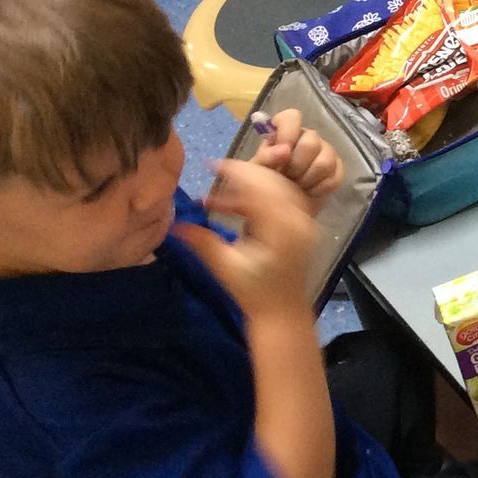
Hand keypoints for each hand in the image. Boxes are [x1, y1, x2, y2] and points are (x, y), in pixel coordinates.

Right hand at [175, 160, 321, 321]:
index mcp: (281, 228)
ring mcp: (305, 221)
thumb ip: (202, 243)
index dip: (236, 171)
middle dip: (244, 174)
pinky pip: (286, 198)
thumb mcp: (225, 268)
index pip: (260, 186)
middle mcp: (299, 219)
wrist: (282, 312)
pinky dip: (263, 195)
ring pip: (280, 187)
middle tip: (216, 175)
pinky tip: (237, 206)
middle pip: (273, 181)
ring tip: (222, 197)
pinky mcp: (304, 225)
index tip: (212, 165)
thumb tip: (172, 225)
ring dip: (252, 184)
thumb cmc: (253, 293)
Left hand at [249, 108, 342, 213]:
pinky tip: (308, 192)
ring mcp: (325, 152)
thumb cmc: (266, 183)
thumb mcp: (255, 172)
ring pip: (325, 161)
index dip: (288, 132)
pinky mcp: (337, 169)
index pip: (292, 116)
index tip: (283, 152)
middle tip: (286, 177)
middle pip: (312, 142)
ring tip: (296, 187)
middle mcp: (308, 137)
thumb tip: (285, 151)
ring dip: (307, 179)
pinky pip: (335, 176)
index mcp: (285, 132)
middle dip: (296, 165)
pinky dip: (319, 189)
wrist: (282, 206)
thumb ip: (265, 158)